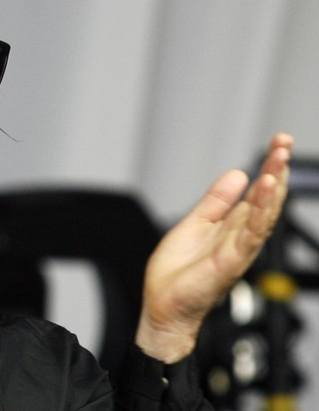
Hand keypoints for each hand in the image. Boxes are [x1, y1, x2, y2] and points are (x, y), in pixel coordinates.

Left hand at [135, 133, 293, 362]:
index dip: (268, 166)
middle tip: (285, 141)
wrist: (163, 306)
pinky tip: (265, 188)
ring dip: (274, 184)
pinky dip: (260, 210)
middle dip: (277, 168)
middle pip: (266, 197)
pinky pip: (251, 232)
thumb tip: (237, 174)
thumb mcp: (195, 224)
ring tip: (280, 157)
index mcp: (232, 225)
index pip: (257, 191)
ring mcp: (239, 248)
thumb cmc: (177, 274)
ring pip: (264, 212)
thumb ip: (216, 201)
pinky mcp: (231, 261)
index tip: (279, 142)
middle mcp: (241, 235)